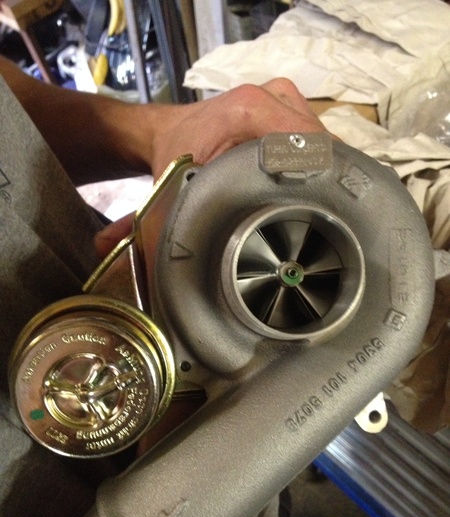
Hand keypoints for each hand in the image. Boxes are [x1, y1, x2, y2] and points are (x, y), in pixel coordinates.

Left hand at [95, 78, 326, 256]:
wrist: (170, 132)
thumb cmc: (173, 156)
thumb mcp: (171, 189)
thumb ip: (151, 221)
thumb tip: (119, 254)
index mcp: (250, 110)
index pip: (307, 147)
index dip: (314, 186)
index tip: (310, 220)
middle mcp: (273, 95)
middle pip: (319, 147)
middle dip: (317, 185)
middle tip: (307, 221)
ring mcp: (286, 97)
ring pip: (323, 143)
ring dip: (318, 175)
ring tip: (308, 208)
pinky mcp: (291, 107)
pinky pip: (317, 140)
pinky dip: (314, 164)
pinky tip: (306, 190)